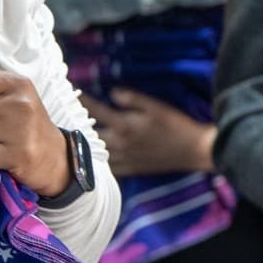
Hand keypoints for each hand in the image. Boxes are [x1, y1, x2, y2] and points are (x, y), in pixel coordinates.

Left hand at [82, 89, 214, 176]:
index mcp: (124, 126)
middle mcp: (120, 144)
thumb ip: (132, 99)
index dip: (82, 100)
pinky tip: (91, 157)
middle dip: (78, 124)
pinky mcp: (132, 169)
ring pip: (95, 153)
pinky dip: (97, 162)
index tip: (71, 92)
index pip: (95, 111)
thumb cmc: (177, 125)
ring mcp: (124, 159)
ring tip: (73, 137)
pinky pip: (107, 168)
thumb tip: (111, 92)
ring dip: (84, 144)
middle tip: (68, 117)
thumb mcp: (156, 107)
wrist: (195, 150)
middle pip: (89, 134)